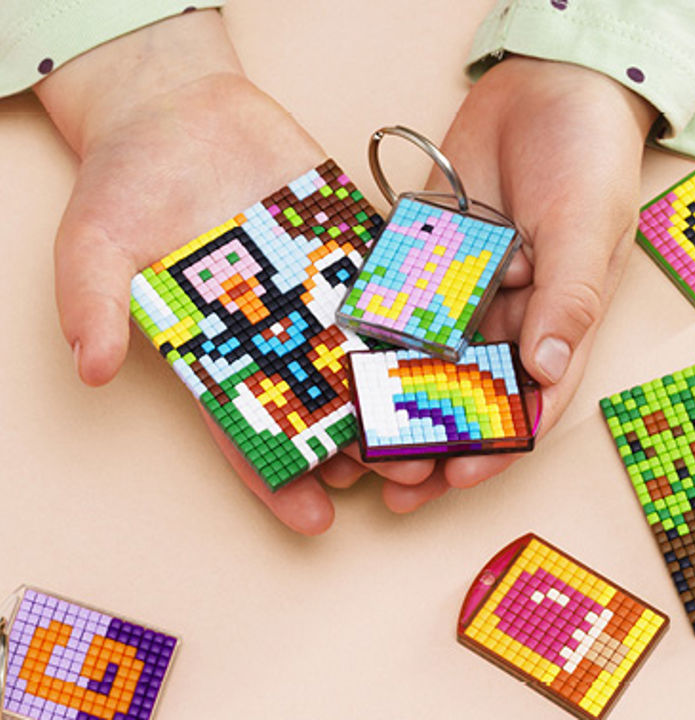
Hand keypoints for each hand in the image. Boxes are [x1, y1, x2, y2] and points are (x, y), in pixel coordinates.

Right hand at [36, 10, 429, 533]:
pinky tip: (457, 342)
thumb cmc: (124, 181)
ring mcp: (314, 290)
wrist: (172, 105)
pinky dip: (419, 314)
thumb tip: (92, 368)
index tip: (318, 519)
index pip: (251, 430)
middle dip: (365, 447)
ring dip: (404, 394)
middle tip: (407, 479)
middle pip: (324, 404)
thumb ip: (93, 306)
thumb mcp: (92, 246)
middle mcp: (273, 330)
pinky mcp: (347, 243)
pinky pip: (388, 285)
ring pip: (366, 355)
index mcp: (215, 350)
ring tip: (446, 427)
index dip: (282, 477)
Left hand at [362, 56, 657, 511]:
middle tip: (394, 474)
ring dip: (395, 397)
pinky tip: (337, 360)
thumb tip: (546, 371)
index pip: (530, 399)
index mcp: (560, 320)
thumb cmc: (590, 156)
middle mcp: (511, 313)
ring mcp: (467, 285)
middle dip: (434, 436)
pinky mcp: (430, 252)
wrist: (552, 82)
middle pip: (469, 391)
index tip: (460, 475)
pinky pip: (398, 297)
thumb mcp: (587, 229)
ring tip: (356, 434)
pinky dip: (371, 330)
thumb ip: (568, 299)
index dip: (498, 444)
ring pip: (426, 356)